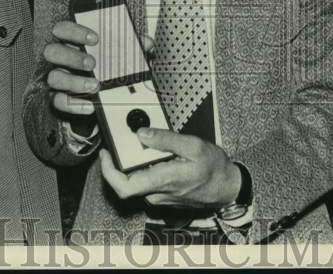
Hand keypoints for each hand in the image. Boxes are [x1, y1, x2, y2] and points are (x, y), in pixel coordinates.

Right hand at [43, 20, 154, 116]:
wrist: (100, 93)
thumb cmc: (103, 65)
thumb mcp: (117, 52)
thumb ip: (130, 45)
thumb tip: (146, 43)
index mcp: (71, 42)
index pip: (62, 29)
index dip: (75, 31)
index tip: (94, 38)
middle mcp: (59, 58)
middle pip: (52, 51)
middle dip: (72, 57)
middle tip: (92, 63)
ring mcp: (57, 77)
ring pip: (54, 77)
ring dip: (74, 82)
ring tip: (94, 86)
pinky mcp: (57, 97)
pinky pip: (58, 101)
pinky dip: (74, 104)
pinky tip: (90, 104)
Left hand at [99, 129, 241, 209]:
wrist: (228, 187)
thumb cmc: (215, 169)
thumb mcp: (193, 145)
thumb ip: (166, 139)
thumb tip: (142, 134)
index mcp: (163, 180)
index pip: (124, 186)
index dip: (108, 172)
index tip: (105, 155)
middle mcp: (158, 193)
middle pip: (128, 182)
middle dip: (123, 161)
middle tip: (126, 142)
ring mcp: (160, 198)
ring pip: (138, 182)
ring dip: (136, 165)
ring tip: (147, 147)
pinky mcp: (164, 197)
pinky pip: (148, 184)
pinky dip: (146, 170)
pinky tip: (158, 158)